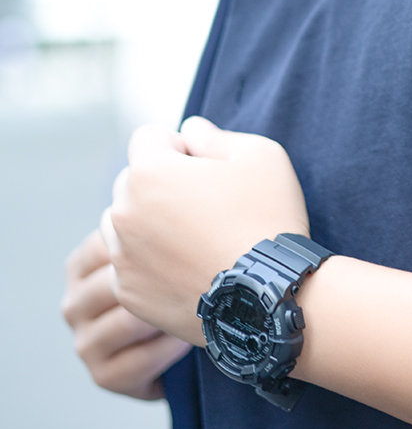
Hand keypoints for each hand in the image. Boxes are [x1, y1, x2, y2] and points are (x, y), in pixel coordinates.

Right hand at [61, 229, 190, 399]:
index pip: (106, 245)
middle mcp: (76, 303)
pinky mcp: (104, 376)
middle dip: (160, 281)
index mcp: (83, 266)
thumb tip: (188, 194)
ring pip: (126, 322)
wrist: (180, 352)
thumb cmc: (178, 290)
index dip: (152, 245)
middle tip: (201, 276)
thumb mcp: (164, 253)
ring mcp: (85, 342)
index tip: (190, 244)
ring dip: (167, 315)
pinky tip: (189, 338)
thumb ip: (163, 228)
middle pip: (114, 283)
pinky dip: (169, 349)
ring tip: (200, 306)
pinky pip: (139, 360)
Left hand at [101, 116, 309, 344]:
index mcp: (149, 172)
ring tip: (196, 241)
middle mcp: (123, 212)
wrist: (270, 297)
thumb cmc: (268, 221)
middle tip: (208, 209)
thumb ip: (217, 136)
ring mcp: (123, 256)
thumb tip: (190, 131)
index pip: (150, 138)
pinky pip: (131, 265)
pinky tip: (191, 268)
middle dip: (164, 186)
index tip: (211, 171)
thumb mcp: (262, 157)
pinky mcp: (130, 293)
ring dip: (151, 224)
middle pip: (134, 182)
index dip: (183, 148)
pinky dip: (153, 263)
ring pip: (125, 224)